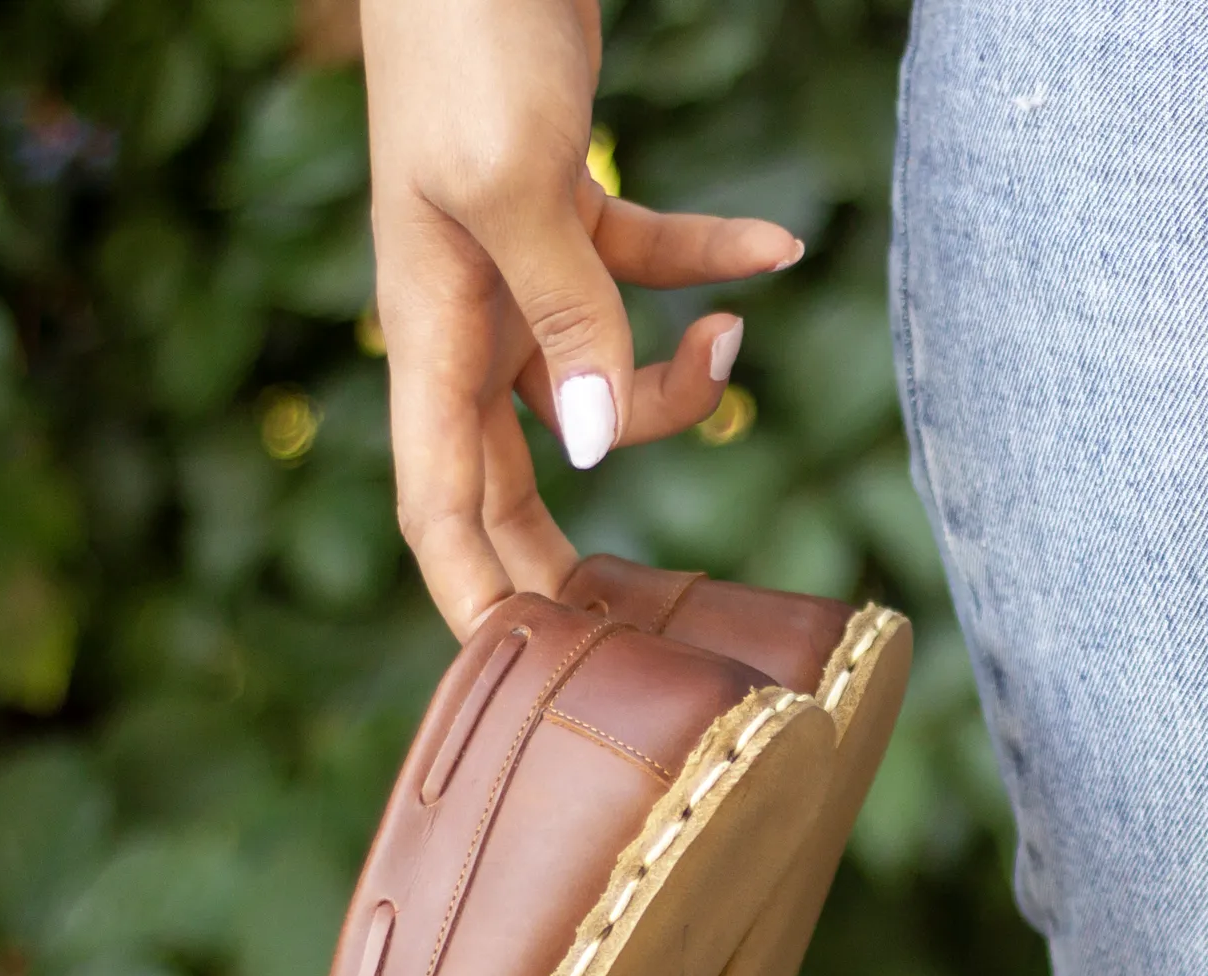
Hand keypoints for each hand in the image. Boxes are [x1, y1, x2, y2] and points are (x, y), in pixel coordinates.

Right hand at [361, 0, 801, 634]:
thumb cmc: (467, 31)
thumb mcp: (514, 182)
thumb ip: (564, 316)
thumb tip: (589, 444)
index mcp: (430, 333)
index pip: (437, 509)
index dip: (473, 602)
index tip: (522, 679)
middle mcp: (466, 319)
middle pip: (514, 479)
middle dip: (571, 556)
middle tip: (638, 631)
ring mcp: (516, 268)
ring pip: (593, 384)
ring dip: (672, 392)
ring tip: (732, 350)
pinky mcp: (567, 208)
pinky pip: (643, 270)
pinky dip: (708, 268)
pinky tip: (777, 251)